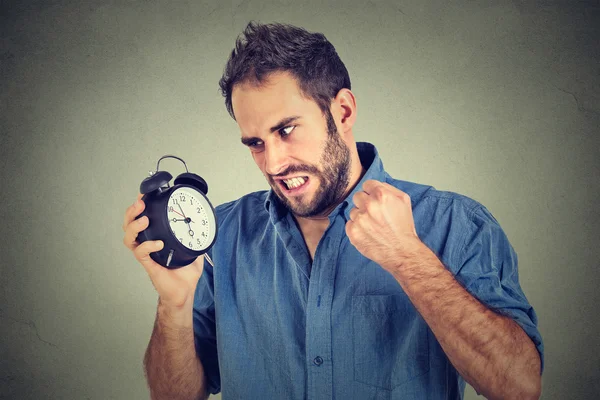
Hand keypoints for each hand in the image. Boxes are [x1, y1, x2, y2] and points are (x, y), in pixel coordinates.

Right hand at [122, 193, 204, 308]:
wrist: (184, 292)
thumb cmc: (185, 273)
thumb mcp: (195, 248)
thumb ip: (197, 235)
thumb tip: (205, 223)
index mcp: (156, 236)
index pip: (142, 218)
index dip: (140, 206)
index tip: (144, 194)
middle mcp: (147, 243)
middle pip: (129, 225)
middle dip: (131, 212)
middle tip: (140, 203)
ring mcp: (146, 254)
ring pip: (129, 237)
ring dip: (134, 226)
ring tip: (144, 219)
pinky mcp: (149, 265)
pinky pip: (141, 253)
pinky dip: (147, 246)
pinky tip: (158, 243)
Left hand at [345, 180, 422, 270]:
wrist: (402, 251)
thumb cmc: (404, 227)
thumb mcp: (404, 201)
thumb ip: (389, 188)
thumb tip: (376, 185)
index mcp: (381, 195)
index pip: (366, 184)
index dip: (371, 192)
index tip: (375, 199)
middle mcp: (368, 205)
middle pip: (357, 196)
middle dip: (365, 203)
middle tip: (374, 214)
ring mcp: (359, 219)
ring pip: (353, 211)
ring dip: (361, 216)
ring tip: (373, 226)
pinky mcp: (353, 232)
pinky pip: (349, 224)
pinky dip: (356, 228)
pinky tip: (368, 233)